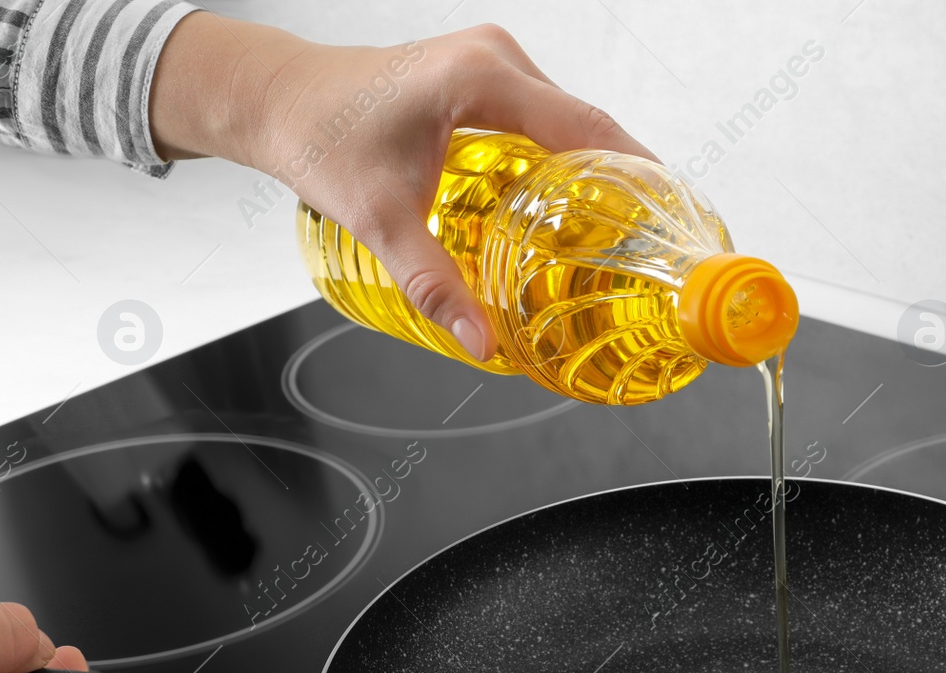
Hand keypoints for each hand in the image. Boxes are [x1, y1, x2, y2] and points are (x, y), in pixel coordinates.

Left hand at [150, 17, 656, 361]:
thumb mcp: (378, 218)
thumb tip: (482, 341)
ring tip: (617, 236)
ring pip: (568, 122)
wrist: (276, 98)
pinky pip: (544, 119)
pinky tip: (570, 208)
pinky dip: (564, 161)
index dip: (639, 175)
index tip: (669, 220)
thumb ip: (434, 283)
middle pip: (588, 126)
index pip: (587, 127)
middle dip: (623, 185)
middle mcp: (496, 59)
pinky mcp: (483, 78)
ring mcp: (492, 63)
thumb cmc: (318, 137)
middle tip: (646, 247)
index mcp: (482, 78)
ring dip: (595, 174)